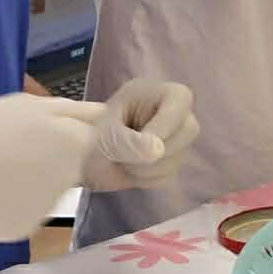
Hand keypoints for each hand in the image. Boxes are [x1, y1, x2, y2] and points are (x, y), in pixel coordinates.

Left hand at [82, 79, 198, 189]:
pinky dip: (144, 179)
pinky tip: (130, 169)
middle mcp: (173, 114)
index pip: (181, 100)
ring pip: (177, 159)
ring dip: (144, 168)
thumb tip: (156, 151)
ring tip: (121, 161)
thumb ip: (130, 140)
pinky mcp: (171, 162)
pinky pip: (167, 176)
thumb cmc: (94, 133)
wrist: (84, 156)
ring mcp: (175, 139)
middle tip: (126, 154)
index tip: (143, 142)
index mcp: (159, 94)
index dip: (165, 124)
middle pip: (189, 130)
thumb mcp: (108, 131)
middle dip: (155, 150)